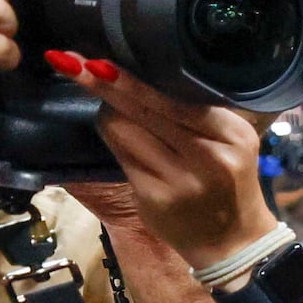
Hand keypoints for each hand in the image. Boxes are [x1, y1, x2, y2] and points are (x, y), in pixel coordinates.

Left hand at [69, 61, 276, 269]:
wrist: (234, 240)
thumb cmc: (228, 183)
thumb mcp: (229, 144)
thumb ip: (194, 116)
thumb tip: (137, 80)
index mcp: (233, 134)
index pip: (174, 100)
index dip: (131, 81)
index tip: (98, 61)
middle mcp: (209, 155)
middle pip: (144, 110)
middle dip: (104, 85)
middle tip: (68, 62)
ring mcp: (180, 179)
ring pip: (124, 131)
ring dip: (108, 114)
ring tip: (108, 106)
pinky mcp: (153, 197)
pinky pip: (120, 156)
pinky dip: (114, 140)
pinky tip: (116, 135)